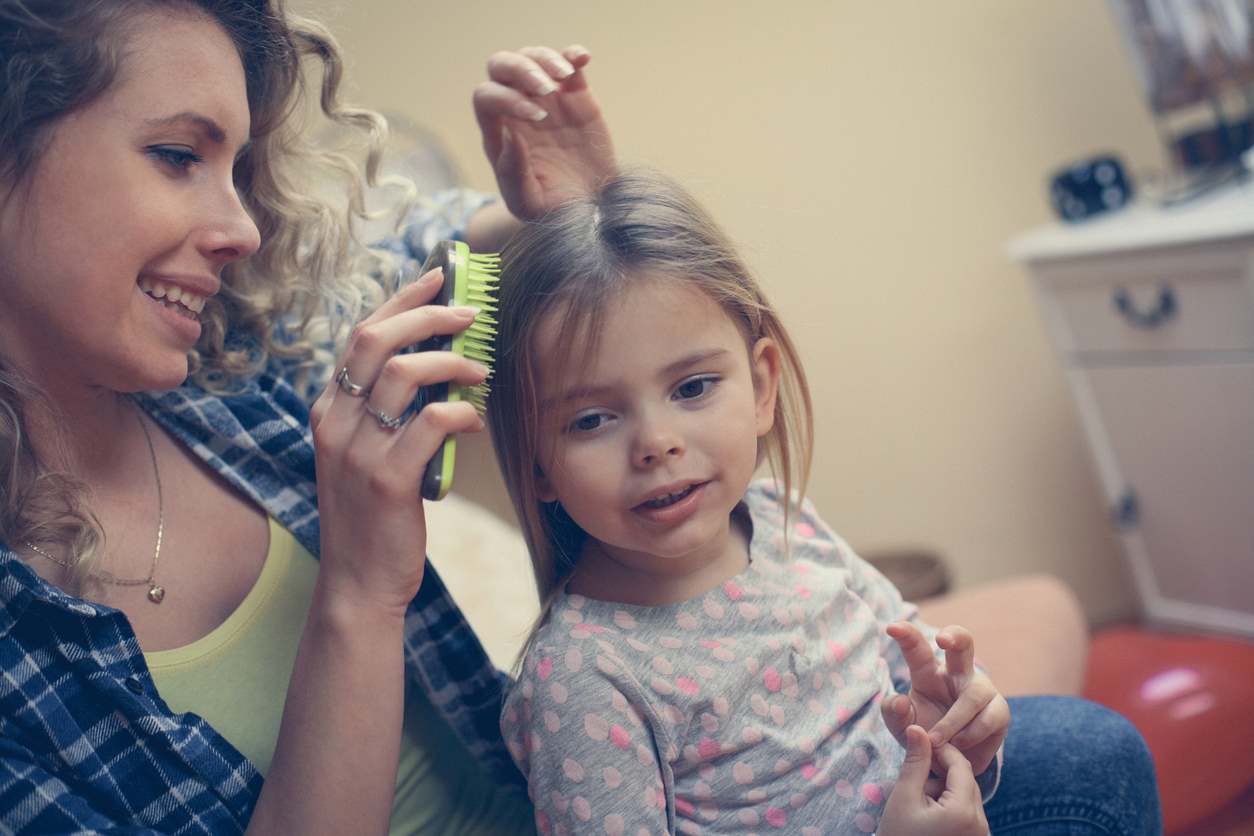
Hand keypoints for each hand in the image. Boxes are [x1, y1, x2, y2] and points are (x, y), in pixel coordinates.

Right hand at [308, 268, 488, 613]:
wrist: (358, 583)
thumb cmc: (374, 517)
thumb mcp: (366, 455)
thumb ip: (387, 413)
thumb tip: (440, 366)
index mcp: (329, 412)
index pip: (361, 335)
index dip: (401, 300)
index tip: (438, 277)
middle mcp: (335, 424)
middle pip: (376, 339)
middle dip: (427, 315)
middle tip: (470, 312)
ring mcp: (357, 452)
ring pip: (402, 374)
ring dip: (450, 362)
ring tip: (480, 372)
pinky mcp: (387, 481)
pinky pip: (429, 424)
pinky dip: (460, 413)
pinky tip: (474, 423)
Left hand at [474, 45, 615, 219]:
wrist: (588, 210)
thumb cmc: (552, 211)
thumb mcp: (528, 201)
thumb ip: (513, 171)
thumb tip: (510, 131)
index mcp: (500, 133)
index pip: (487, 98)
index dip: (507, 99)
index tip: (538, 118)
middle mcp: (517, 110)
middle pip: (501, 67)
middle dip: (521, 70)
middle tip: (546, 91)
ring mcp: (546, 99)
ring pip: (532, 57)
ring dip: (546, 59)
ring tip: (566, 77)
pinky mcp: (574, 95)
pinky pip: (568, 63)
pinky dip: (573, 54)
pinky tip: (583, 59)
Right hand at [878, 726, 989, 835]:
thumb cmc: (898, 835)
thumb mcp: (904, 796)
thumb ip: (915, 761)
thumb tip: (917, 728)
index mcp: (964, 812)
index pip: (961, 765)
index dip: (942, 749)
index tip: (921, 743)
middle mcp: (980, 824)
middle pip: (966, 780)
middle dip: (942, 772)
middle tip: (916, 776)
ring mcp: (981, 835)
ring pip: (967, 795)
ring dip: (945, 789)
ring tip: (919, 799)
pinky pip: (968, 812)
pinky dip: (949, 805)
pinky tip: (928, 812)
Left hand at [881, 622, 1010, 776]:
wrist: (950, 763)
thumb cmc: (924, 734)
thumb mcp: (902, 726)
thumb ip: (894, 713)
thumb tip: (900, 701)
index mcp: (928, 673)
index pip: (917, 649)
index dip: (906, 635)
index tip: (891, 627)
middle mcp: (957, 674)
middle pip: (963, 644)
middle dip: (955, 637)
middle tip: (943, 638)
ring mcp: (982, 690)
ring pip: (972, 695)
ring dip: (952, 721)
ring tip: (935, 741)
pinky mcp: (999, 711)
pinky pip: (988, 718)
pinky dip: (970, 735)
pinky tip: (958, 744)